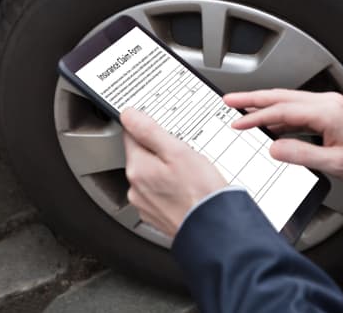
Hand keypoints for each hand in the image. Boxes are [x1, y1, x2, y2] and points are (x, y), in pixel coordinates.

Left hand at [120, 108, 228, 237]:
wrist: (214, 228)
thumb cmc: (201, 192)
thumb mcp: (178, 151)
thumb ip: (150, 131)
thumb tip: (128, 115)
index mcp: (137, 168)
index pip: (131, 135)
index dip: (147, 128)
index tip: (163, 131)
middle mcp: (135, 188)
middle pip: (142, 156)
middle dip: (159, 152)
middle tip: (182, 155)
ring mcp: (145, 205)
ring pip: (151, 176)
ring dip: (165, 172)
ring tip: (188, 175)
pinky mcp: (156, 216)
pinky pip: (159, 194)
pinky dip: (170, 189)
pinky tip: (186, 189)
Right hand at [225, 90, 342, 186]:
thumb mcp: (335, 163)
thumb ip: (302, 154)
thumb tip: (275, 149)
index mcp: (327, 112)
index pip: (283, 110)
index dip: (257, 116)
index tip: (238, 123)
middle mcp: (327, 103)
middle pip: (282, 97)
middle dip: (253, 99)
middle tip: (230, 100)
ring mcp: (329, 105)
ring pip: (289, 100)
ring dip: (265, 103)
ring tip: (243, 108)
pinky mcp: (330, 111)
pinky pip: (298, 107)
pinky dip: (279, 111)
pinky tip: (269, 119)